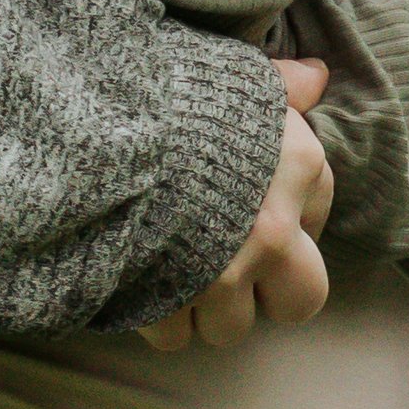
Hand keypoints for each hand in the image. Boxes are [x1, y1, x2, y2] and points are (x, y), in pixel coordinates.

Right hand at [143, 57, 334, 352]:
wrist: (89, 123)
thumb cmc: (167, 91)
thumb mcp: (231, 72)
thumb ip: (278, 83)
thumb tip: (315, 78)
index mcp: (297, 167)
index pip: (319, 217)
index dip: (290, 216)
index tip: (255, 203)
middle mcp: (272, 230)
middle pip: (301, 300)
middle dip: (271, 291)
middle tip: (235, 262)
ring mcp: (222, 275)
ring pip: (232, 326)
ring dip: (207, 305)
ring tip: (175, 264)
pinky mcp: (168, 304)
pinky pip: (172, 335)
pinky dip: (154, 312)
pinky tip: (137, 273)